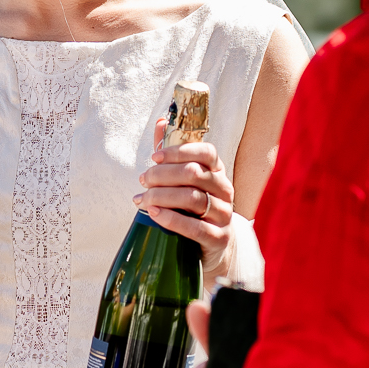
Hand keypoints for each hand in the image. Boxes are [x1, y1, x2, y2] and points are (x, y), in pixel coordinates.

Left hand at [136, 118, 236, 278]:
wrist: (212, 246)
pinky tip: (154, 214)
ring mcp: (224, 214)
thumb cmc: (193, 208)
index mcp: (217, 171)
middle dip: (162, 175)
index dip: (179, 151)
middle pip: (193, 174)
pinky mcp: (219, 237)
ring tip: (142, 199)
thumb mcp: (184, 181)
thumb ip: (172, 152)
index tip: (155, 157)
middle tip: (143, 180)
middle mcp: (225, 190)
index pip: (206, 152)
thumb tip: (161, 122)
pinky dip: (171, 219)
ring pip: (192, 198)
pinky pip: (195, 227)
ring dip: (162, 196)